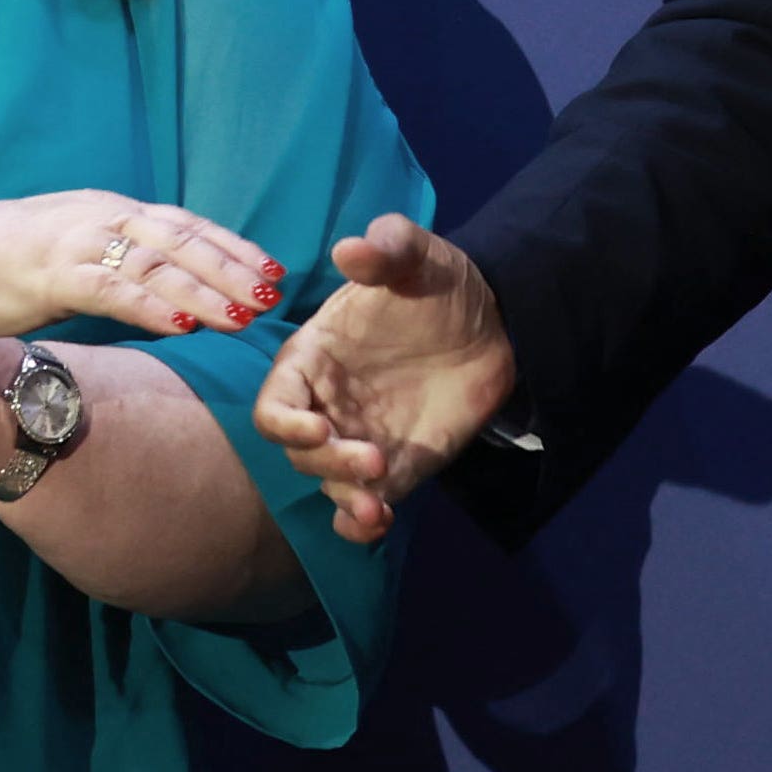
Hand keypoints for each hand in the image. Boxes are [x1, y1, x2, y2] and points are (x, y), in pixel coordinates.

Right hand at [0, 192, 281, 343]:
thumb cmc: (0, 263)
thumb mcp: (69, 253)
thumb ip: (113, 262)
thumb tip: (158, 288)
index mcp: (106, 209)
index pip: (182, 224)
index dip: (230, 245)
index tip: (271, 269)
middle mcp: (99, 216)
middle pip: (180, 239)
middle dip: (231, 267)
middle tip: (273, 293)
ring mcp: (76, 241)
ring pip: (156, 264)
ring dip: (204, 291)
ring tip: (243, 315)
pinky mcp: (52, 274)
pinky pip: (113, 289)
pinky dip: (151, 307)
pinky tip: (183, 327)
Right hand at [248, 215, 514, 544]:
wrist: (496, 318)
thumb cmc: (438, 280)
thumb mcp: (414, 253)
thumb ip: (384, 247)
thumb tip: (350, 251)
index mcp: (314, 358)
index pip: (275, 403)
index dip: (285, 422)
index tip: (320, 428)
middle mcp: (328, 404)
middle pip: (299, 452)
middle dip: (328, 463)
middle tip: (375, 459)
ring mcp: (361, 438)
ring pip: (329, 484)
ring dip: (345, 499)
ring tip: (378, 507)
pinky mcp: (399, 467)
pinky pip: (366, 503)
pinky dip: (361, 523)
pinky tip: (378, 521)